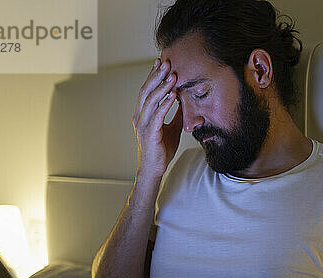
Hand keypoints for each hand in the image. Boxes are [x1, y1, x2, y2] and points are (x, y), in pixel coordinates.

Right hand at [132, 58, 183, 177]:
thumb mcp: (171, 127)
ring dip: (162, 87)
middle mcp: (139, 117)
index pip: (146, 90)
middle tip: (166, 63)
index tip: (160, 63)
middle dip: (156, 76)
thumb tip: (183, 100)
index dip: (152, 76)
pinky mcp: (149, 133)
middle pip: (146, 91)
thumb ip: (175, 114)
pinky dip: (165, 104)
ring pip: (150, 100)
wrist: (154, 169)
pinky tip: (173, 95)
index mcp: (142, 114)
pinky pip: (157, 115)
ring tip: (172, 76)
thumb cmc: (161, 149)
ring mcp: (143, 125)